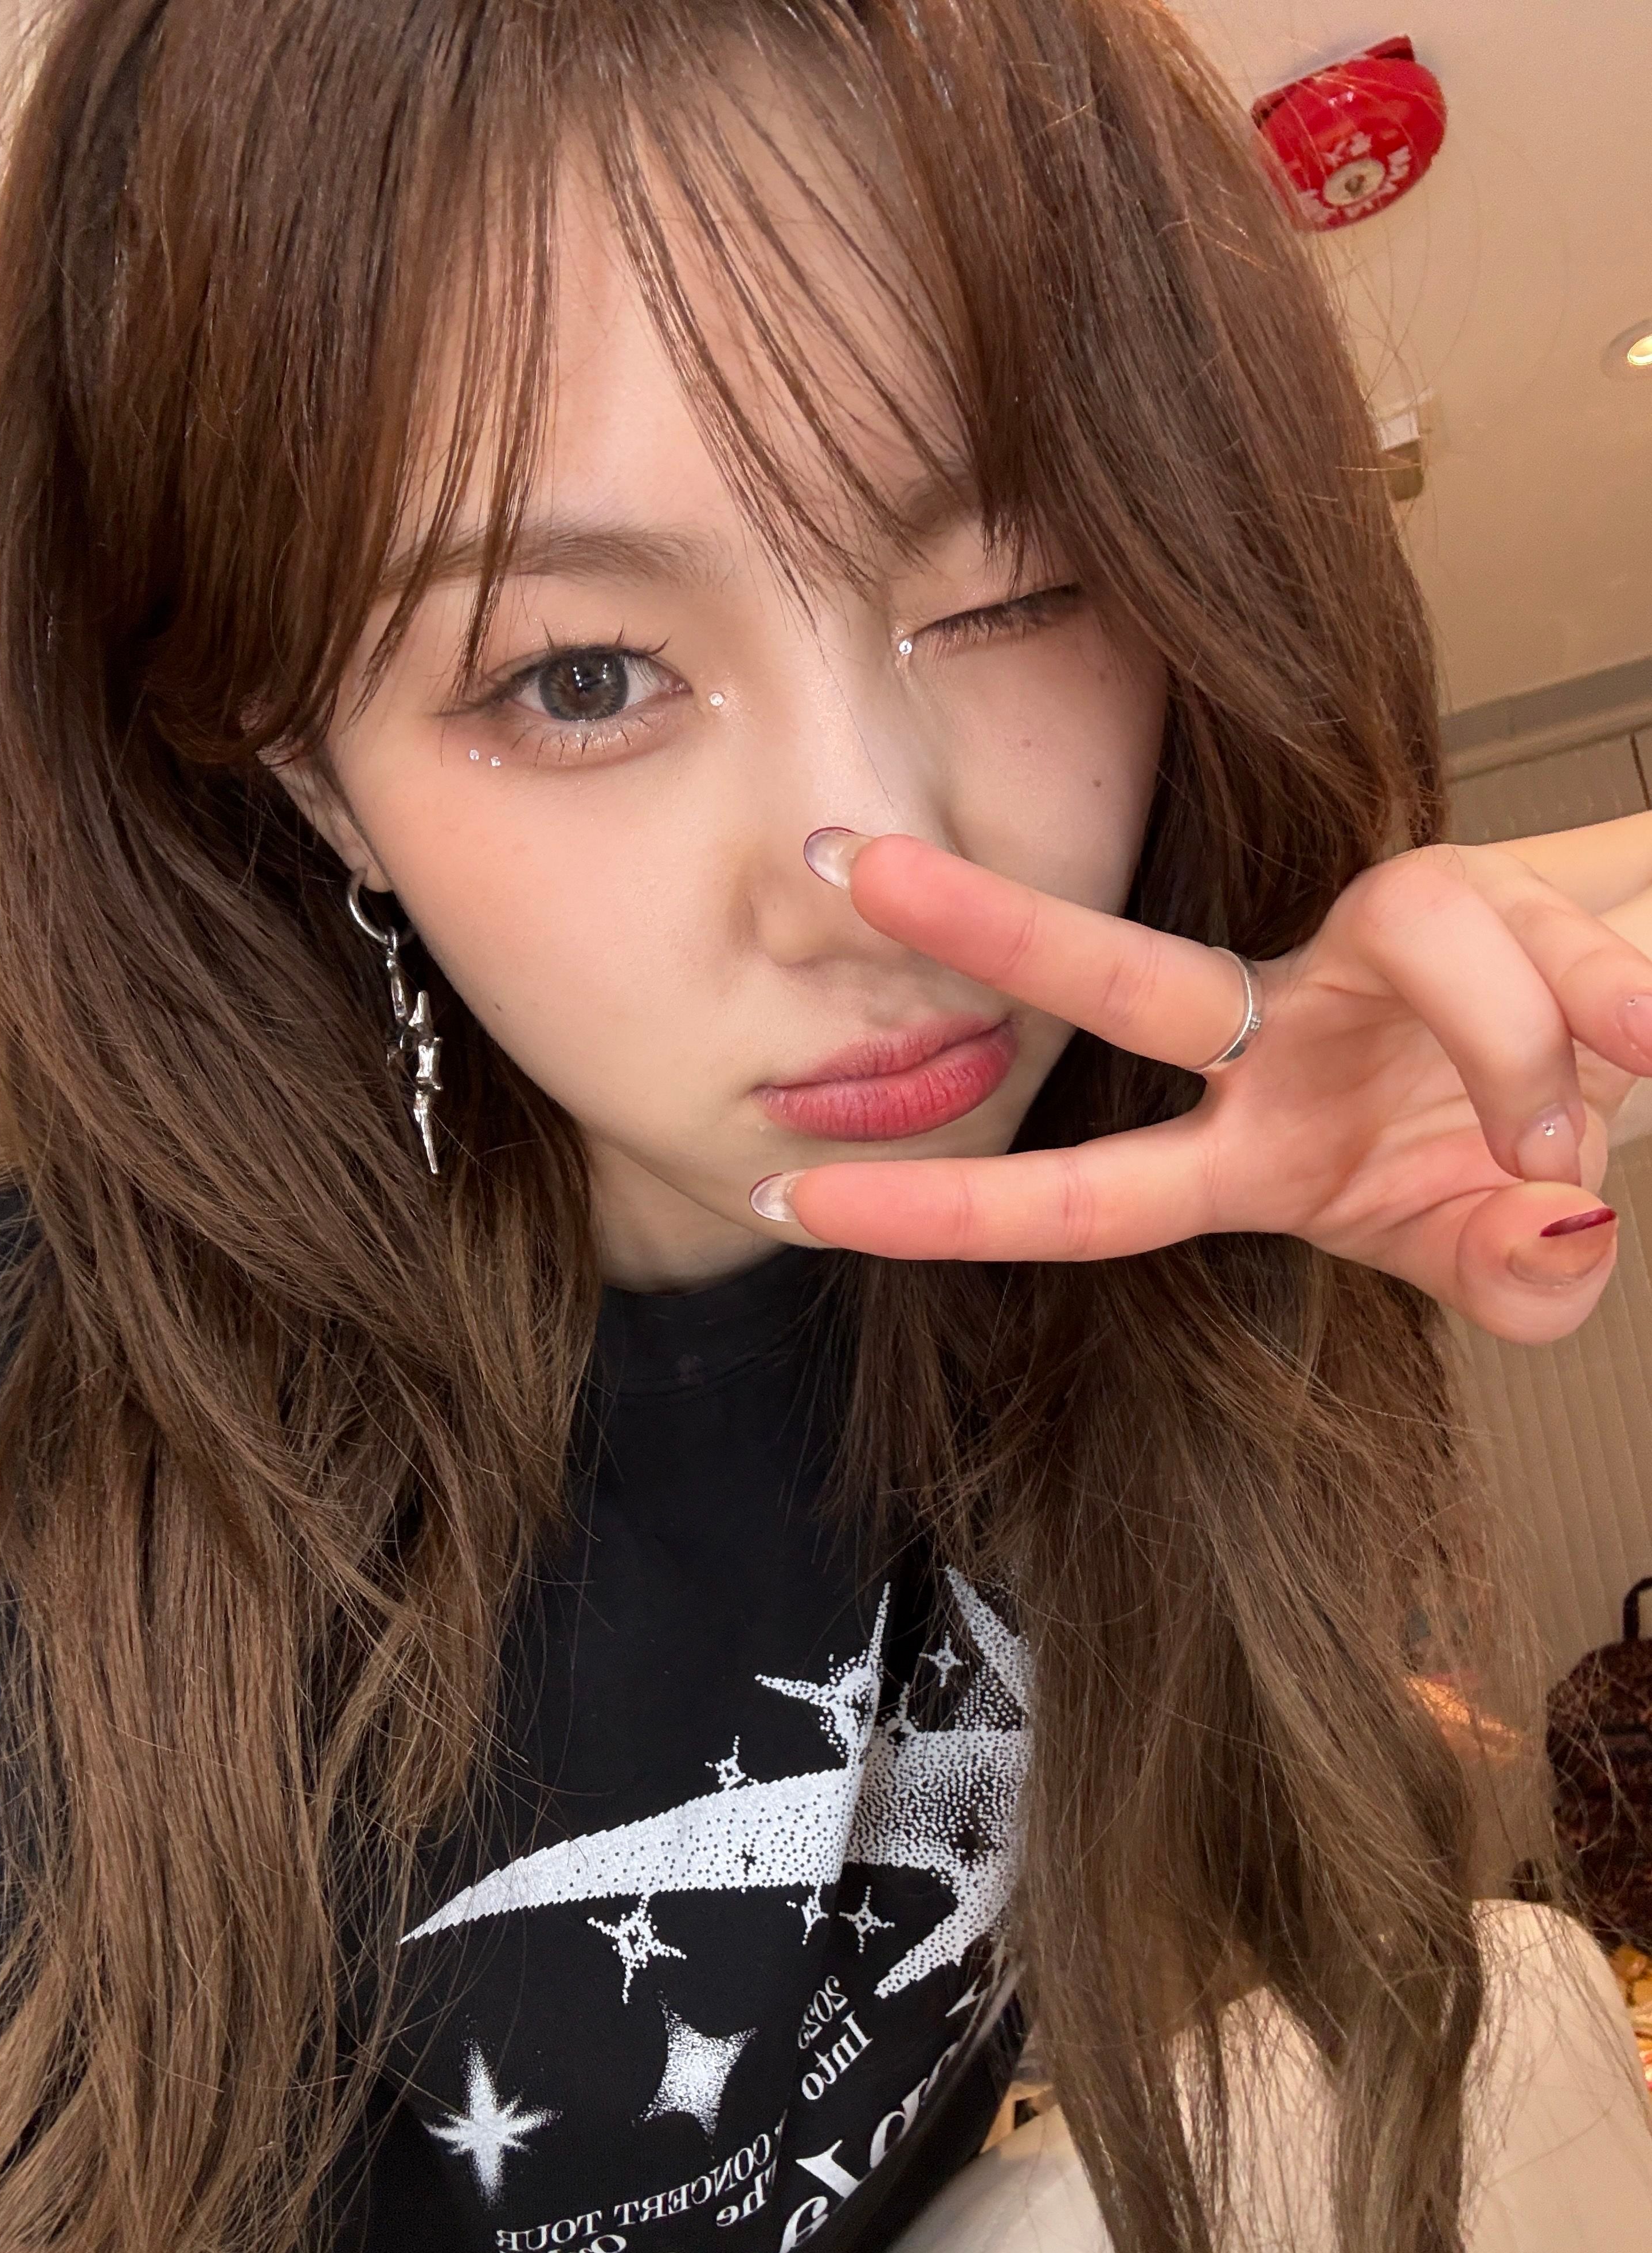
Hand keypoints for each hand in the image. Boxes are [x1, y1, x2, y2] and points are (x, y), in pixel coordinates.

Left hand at [754, 831, 1651, 1343]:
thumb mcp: (1508, 1252)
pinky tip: (1649, 1041)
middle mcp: (1284, 1032)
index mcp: (1255, 1150)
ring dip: (1518, 1046)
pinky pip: (1547, 943)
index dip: (944, 1206)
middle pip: (1122, 974)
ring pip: (1425, 937)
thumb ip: (1516, 1280)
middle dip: (989, 926)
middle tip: (854, 860)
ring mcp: (1371, 952)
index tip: (797, 1193)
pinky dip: (1607, 1013)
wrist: (1634, 1043)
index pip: (1083, 1192)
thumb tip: (1552, 1230)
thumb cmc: (1524, 1152)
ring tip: (1579, 1133)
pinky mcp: (1484, 891)